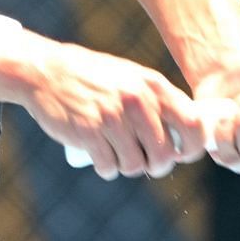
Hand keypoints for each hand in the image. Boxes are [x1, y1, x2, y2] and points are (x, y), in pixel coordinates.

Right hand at [0, 33, 206, 179]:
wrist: (46, 71)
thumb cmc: (94, 78)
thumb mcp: (132, 77)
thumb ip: (157, 100)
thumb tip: (185, 134)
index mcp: (153, 85)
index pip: (193, 124)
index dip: (193, 147)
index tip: (182, 154)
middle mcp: (137, 101)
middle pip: (165, 154)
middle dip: (156, 166)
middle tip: (145, 163)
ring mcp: (112, 117)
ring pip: (135, 165)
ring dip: (128, 168)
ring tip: (118, 156)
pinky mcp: (89, 133)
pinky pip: (109, 167)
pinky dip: (107, 169)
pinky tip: (102, 159)